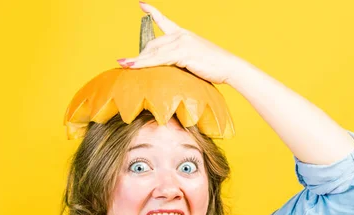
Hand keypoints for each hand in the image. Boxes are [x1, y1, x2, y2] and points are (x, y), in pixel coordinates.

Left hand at [118, 2, 247, 84]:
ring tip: (123, 65)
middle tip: (128, 65)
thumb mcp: (194, 59)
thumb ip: (179, 59)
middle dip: (140, 56)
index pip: (164, 20)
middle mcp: (181, 35)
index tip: (141, 4)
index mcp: (184, 34)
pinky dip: (143, 64)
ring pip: (153, 52)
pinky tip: (132, 66)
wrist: (230, 67)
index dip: (151, 12)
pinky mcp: (182, 52)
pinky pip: (158, 59)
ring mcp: (181, 42)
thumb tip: (165, 69)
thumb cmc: (214, 67)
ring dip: (136, 61)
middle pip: (152, 44)